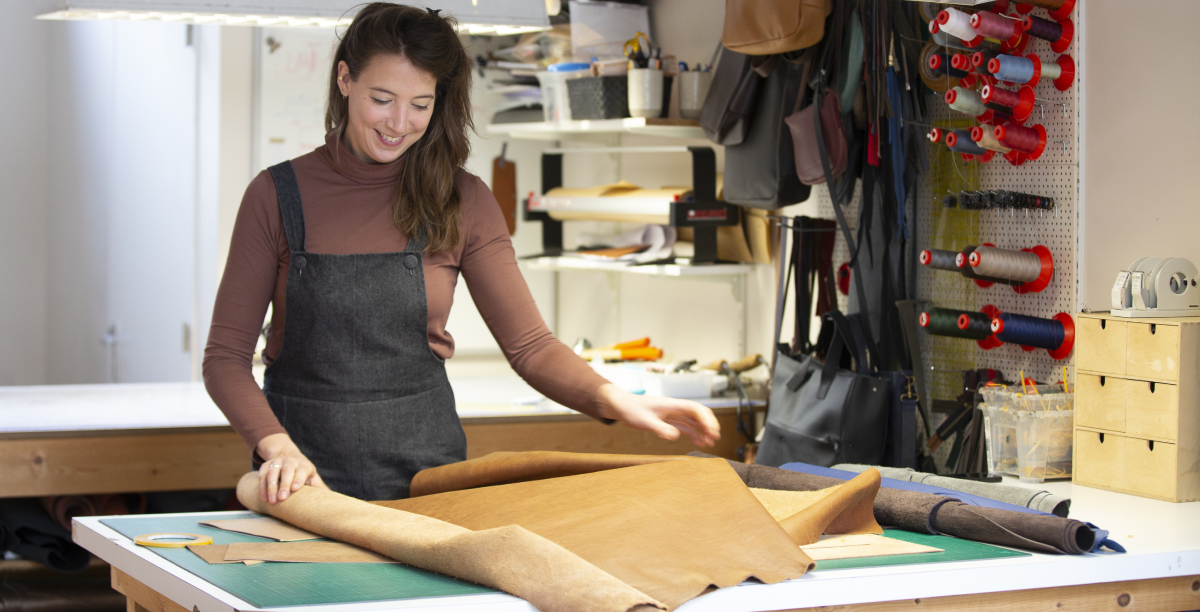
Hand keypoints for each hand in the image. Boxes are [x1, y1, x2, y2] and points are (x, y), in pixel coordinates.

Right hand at [256, 433, 326, 503]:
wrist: (287, 455)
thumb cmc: (303, 472)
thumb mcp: (312, 477)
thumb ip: (319, 487)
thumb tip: (331, 498)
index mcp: (304, 465)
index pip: (302, 470)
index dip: (298, 479)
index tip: (295, 488)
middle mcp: (291, 461)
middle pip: (287, 471)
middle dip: (284, 484)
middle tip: (282, 498)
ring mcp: (277, 462)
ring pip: (273, 473)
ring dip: (271, 487)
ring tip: (272, 501)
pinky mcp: (266, 465)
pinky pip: (262, 475)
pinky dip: (262, 487)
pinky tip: (264, 499)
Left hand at [595, 383, 720, 446]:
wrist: (622, 406)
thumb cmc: (632, 410)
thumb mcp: (645, 421)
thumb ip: (660, 429)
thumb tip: (674, 436)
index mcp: (672, 405)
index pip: (695, 409)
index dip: (706, 419)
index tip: (711, 431)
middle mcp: (675, 408)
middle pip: (699, 414)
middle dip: (709, 424)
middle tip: (715, 438)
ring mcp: (673, 414)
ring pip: (694, 421)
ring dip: (703, 431)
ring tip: (710, 443)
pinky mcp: (669, 420)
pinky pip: (686, 426)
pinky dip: (694, 434)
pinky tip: (699, 442)